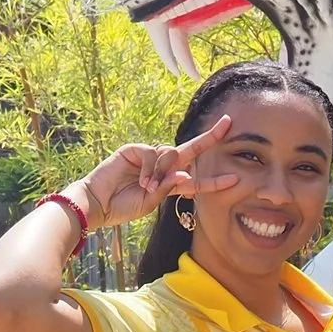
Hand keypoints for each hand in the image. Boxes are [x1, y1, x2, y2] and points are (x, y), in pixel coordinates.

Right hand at [73, 116, 238, 229]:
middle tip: (227, 124)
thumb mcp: (150, 202)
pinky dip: (150, 169)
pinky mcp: (134, 150)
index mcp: (167, 183)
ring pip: (170, 155)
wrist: (97, 204)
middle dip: (209, 138)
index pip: (194, 180)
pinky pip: (152, 155)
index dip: (213, 180)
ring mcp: (148, 156)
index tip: (234, 179)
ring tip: (149, 188)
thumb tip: (186, 173)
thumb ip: (168, 188)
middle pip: (189, 151)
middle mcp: (161, 166)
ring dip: (163, 173)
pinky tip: (142, 181)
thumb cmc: (123, 207)